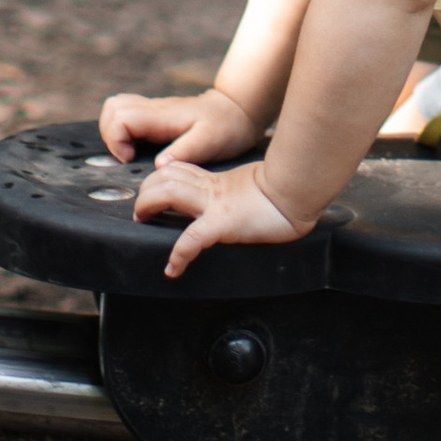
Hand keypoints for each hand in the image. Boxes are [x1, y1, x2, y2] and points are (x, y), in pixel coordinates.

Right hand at [97, 86, 256, 166]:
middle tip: (127, 158)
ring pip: (115, 107)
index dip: (116, 141)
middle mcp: (153, 109)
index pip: (120, 117)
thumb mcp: (210, 141)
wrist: (237, 110)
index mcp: (162, 116)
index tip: (130, 159)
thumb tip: (159, 165)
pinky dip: (122, 130)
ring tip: (129, 153)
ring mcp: (152, 110)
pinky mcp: (154, 115)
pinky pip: (126, 114)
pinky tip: (138, 148)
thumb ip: (185, 151)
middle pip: (111, 108)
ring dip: (113, 131)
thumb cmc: (226, 127)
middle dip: (110, 135)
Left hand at [133, 154, 313, 278]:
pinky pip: (192, 239)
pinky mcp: (223, 224)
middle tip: (141, 212)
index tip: (152, 193)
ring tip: (144, 223)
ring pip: (168, 192)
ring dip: (148, 207)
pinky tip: (172, 269)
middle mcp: (212, 189)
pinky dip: (178, 255)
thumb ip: (238, 193)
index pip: (179, 171)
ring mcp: (216, 204)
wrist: (299, 190)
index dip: (159, 179)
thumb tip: (241, 202)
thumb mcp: (254, 189)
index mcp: (218, 182)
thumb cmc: (287, 192)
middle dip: (144, 192)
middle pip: (164, 177)